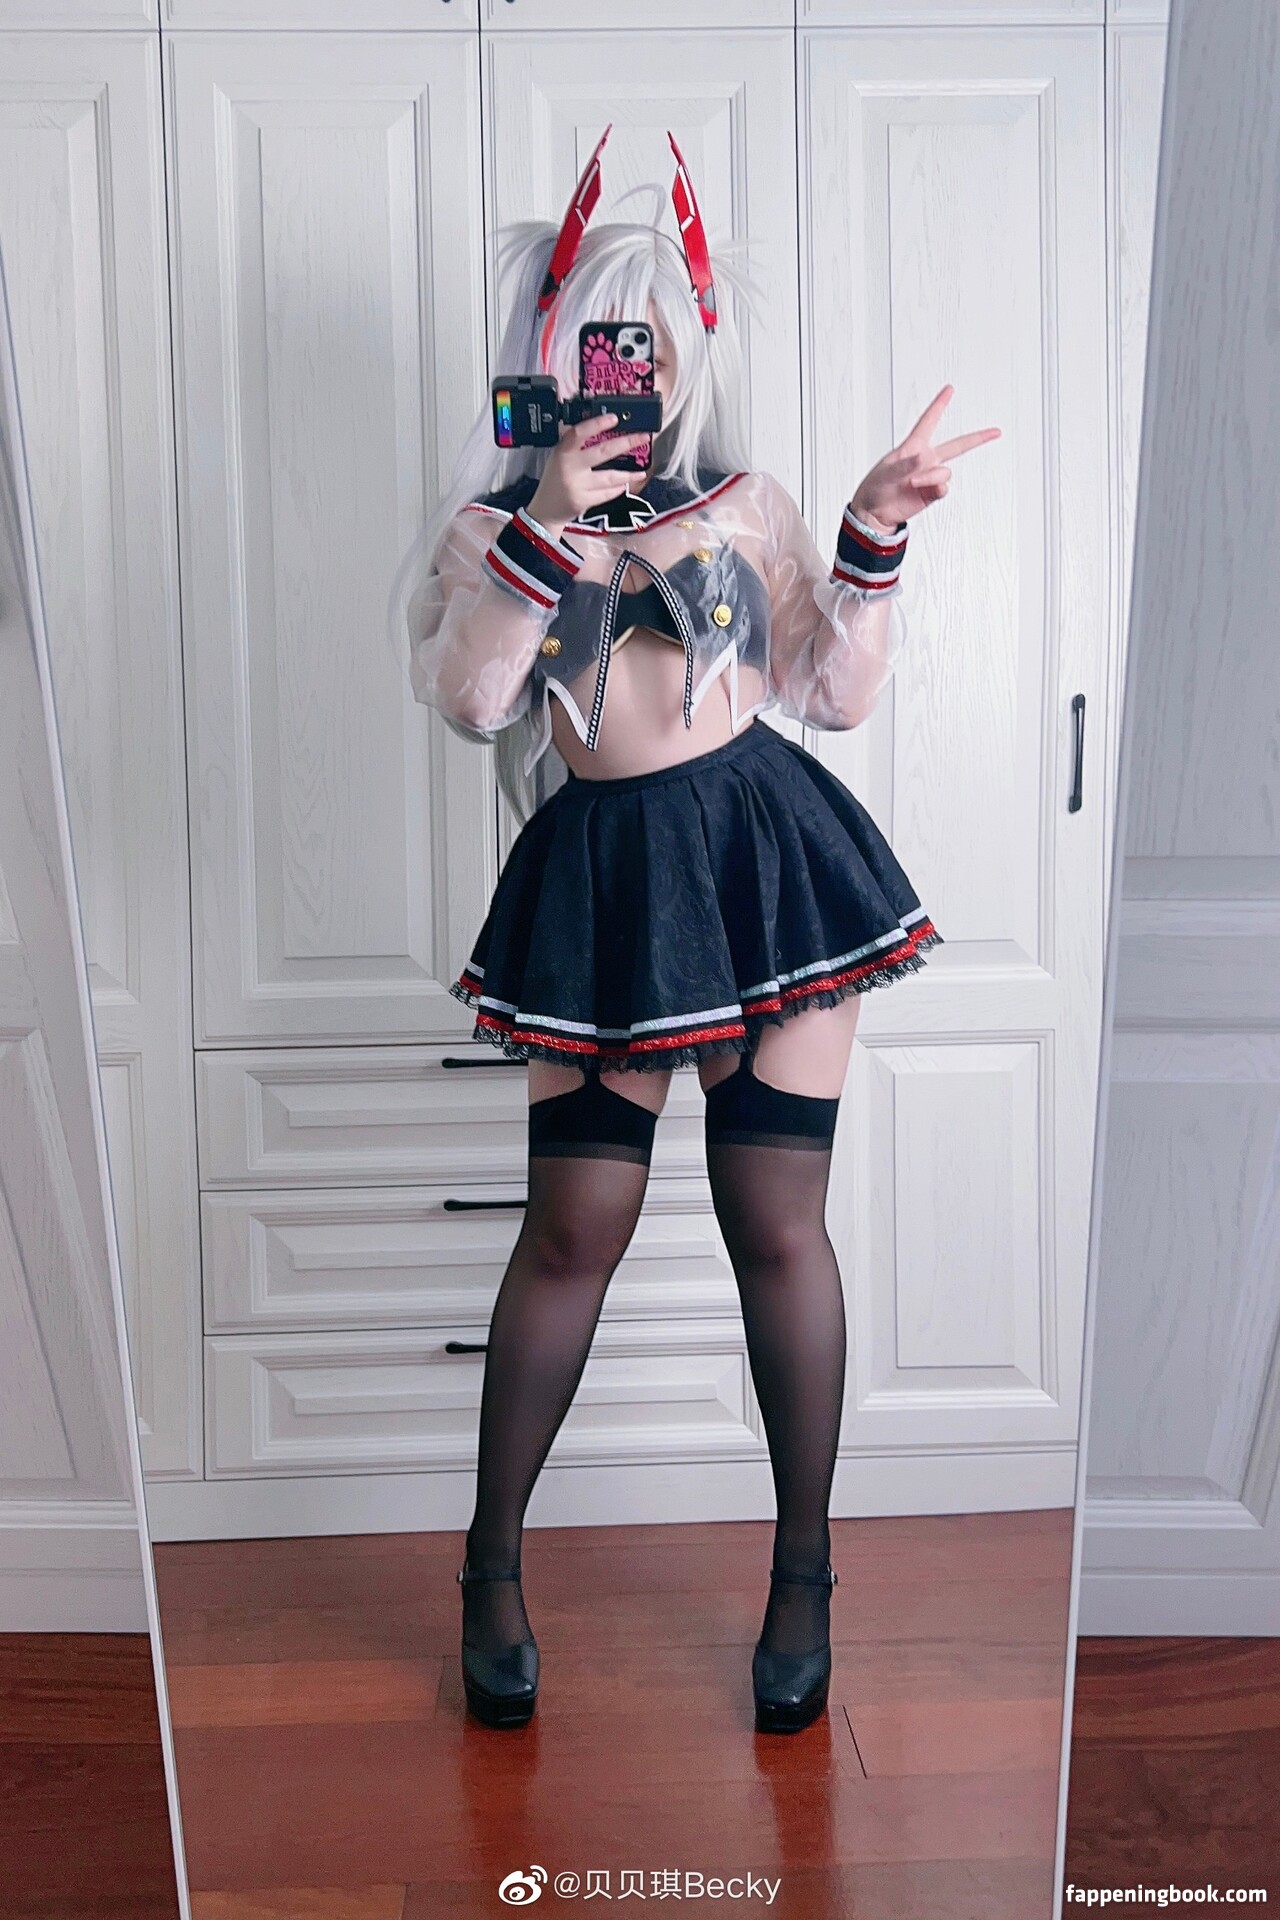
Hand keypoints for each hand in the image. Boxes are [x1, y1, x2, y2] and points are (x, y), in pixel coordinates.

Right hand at [527, 415, 651, 535]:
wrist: (545, 509)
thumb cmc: (555, 479)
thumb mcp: (559, 457)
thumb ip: (577, 446)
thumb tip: (605, 431)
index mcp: (563, 451)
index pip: (579, 433)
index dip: (597, 424)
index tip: (614, 418)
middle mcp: (570, 467)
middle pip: (602, 452)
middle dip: (626, 443)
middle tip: (643, 437)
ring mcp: (577, 485)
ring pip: (610, 477)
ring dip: (628, 474)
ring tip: (640, 472)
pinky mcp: (583, 501)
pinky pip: (606, 493)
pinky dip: (617, 489)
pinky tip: (623, 485)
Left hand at [850, 385, 1000, 531]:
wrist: (875, 514)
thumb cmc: (875, 489)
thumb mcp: (886, 473)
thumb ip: (906, 465)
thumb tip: (923, 458)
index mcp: (913, 447)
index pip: (929, 421)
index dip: (939, 405)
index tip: (949, 389)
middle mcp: (926, 460)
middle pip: (957, 446)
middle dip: (977, 438)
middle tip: (995, 431)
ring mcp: (930, 477)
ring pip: (946, 472)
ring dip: (931, 477)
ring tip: (912, 483)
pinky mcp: (932, 493)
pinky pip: (944, 488)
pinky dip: (936, 488)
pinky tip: (925, 490)